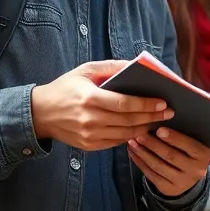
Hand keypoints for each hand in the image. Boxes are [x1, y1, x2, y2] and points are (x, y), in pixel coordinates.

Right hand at [30, 60, 173, 150]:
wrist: (40, 113)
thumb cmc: (65, 87)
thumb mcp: (86, 70)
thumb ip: (111, 67)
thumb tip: (136, 64)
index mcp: (90, 99)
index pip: (125, 104)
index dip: (146, 104)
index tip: (163, 102)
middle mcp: (90, 120)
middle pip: (129, 121)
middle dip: (152, 116)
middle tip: (169, 112)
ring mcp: (89, 135)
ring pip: (125, 134)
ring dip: (145, 128)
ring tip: (158, 120)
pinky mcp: (89, 146)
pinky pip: (116, 142)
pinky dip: (130, 136)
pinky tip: (141, 129)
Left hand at [127, 127, 209, 196]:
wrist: (190, 177)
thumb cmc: (190, 153)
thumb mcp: (193, 144)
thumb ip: (182, 136)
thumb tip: (159, 122)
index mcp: (204, 156)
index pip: (188, 145)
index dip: (173, 137)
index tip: (159, 129)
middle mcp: (196, 171)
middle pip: (171, 156)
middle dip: (153, 144)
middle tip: (139, 134)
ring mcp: (182, 182)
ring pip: (158, 166)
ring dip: (143, 153)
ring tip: (132, 143)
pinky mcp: (168, 189)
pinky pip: (151, 175)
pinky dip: (140, 163)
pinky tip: (133, 153)